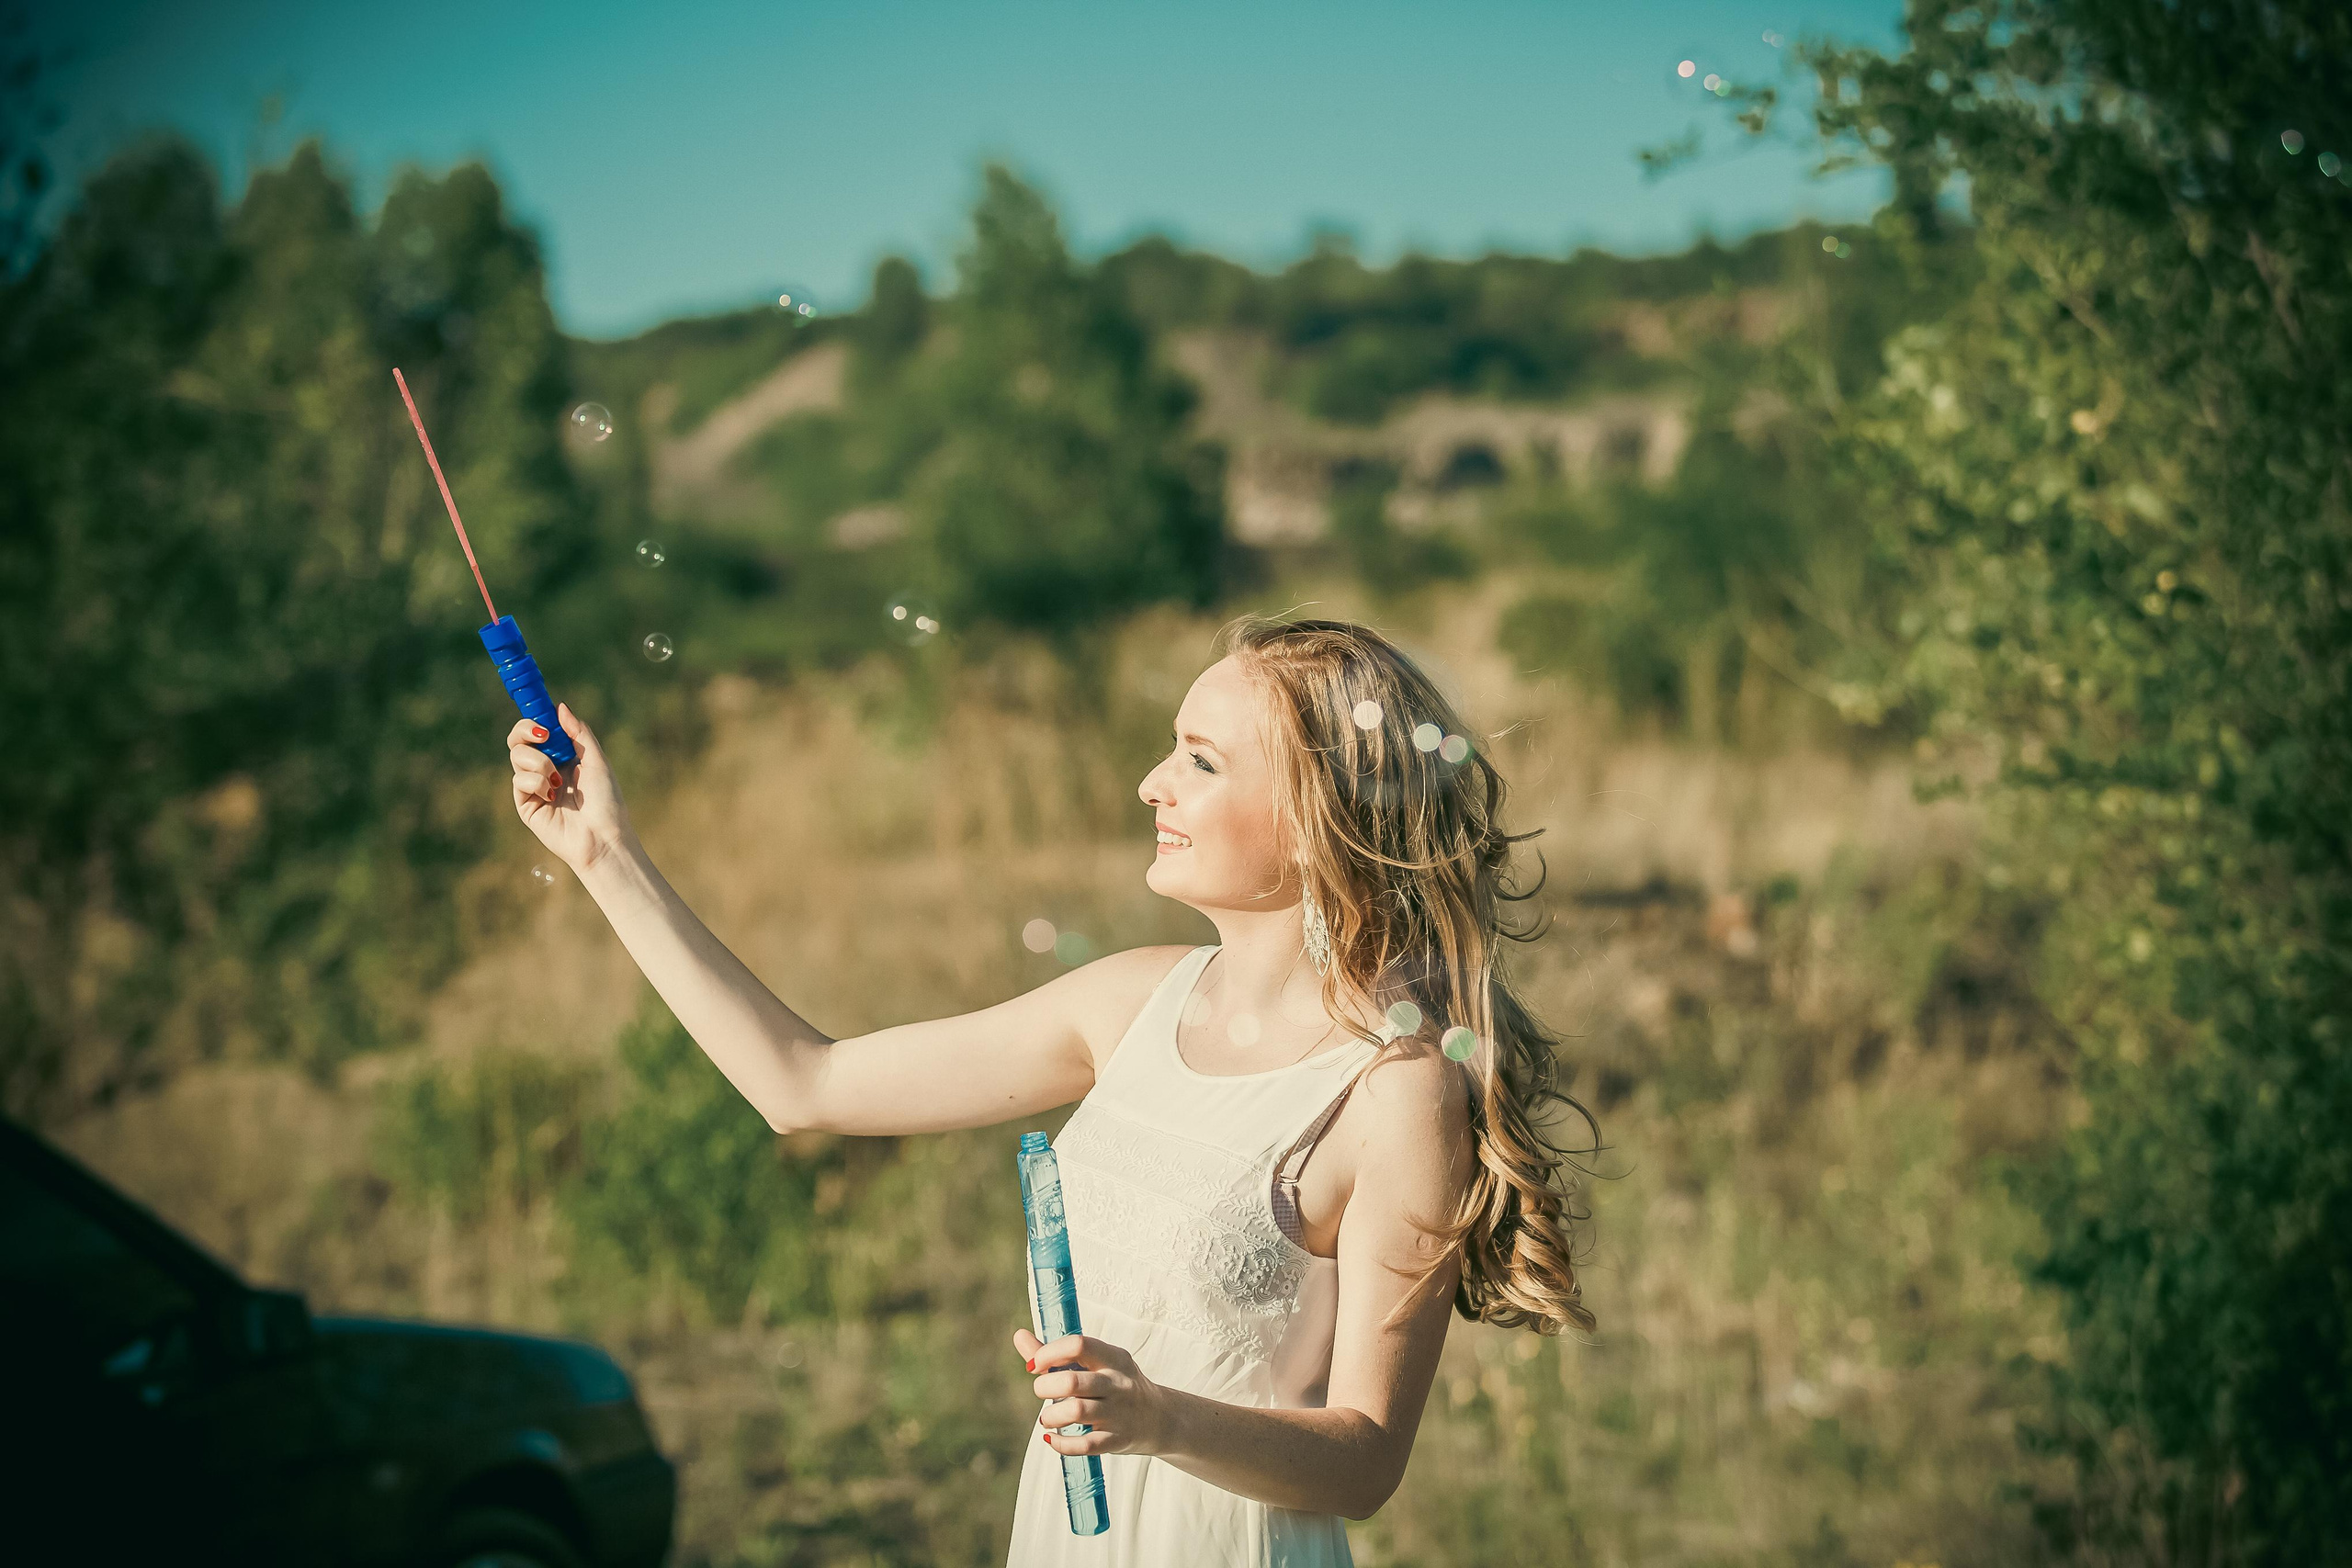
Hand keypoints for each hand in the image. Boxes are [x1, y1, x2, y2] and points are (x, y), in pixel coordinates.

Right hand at [507, 702, 630, 872]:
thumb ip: (579, 734)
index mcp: (565, 756)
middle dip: (526, 730)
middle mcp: (546, 767)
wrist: (601, 837)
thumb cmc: (606, 801)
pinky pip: (519, 780)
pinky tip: (551, 795)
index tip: (539, 709)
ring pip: (517, 755)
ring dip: (538, 761)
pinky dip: (536, 782)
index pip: (541, 729)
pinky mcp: (525, 803)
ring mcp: (534, 785)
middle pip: (519, 738)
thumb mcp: (597, 761)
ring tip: (556, 780)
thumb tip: (560, 707)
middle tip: (542, 734)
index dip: (536, 717)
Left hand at [1013, 1327, 1172, 1457]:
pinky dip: (1061, 1443)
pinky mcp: (1117, 1440)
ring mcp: (1119, 1413)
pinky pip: (1084, 1445)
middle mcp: (1117, 1383)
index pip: (1078, 1345)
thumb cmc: (1117, 1385)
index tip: (1035, 1365)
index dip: (1049, 1353)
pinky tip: (1053, 1438)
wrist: (1160, 1418)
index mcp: (1112, 1358)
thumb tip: (1019, 1336)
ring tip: (1048, 1418)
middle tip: (1041, 1391)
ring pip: (1076, 1412)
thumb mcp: (1097, 1363)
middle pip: (1072, 1382)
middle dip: (1044, 1387)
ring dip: (1051, 1416)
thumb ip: (1057, 1353)